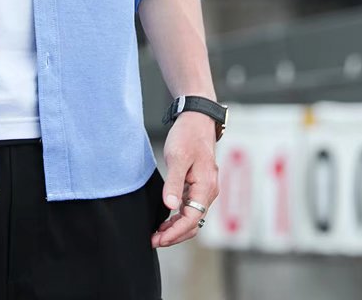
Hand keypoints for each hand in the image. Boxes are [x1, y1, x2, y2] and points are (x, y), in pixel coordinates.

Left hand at [152, 111, 219, 247]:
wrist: (196, 120)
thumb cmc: (187, 136)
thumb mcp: (177, 157)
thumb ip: (174, 182)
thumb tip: (170, 206)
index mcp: (206, 187)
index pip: (191, 220)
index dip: (174, 233)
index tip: (157, 239)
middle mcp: (208, 191)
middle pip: (194, 224)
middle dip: (174, 235)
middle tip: (153, 241)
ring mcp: (204, 189)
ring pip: (192, 217)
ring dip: (175, 228)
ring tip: (156, 234)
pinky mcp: (198, 185)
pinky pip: (190, 208)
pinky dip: (178, 217)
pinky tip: (165, 219)